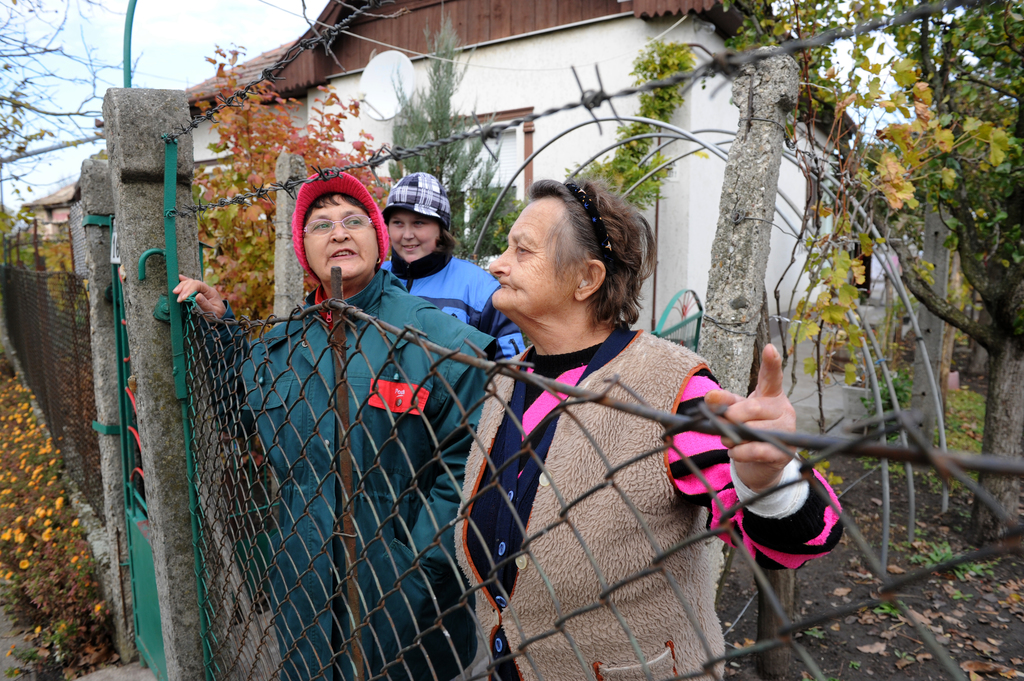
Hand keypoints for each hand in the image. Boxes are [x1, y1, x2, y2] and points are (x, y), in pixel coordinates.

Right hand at [172, 274, 225, 317]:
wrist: (219, 316)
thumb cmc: (217, 314)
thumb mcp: (213, 311)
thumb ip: (205, 304)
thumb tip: (197, 296)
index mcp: (210, 291)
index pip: (198, 285)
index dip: (189, 290)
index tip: (183, 298)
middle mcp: (205, 288)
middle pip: (192, 282)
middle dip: (184, 289)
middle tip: (178, 299)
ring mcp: (200, 289)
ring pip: (189, 283)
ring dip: (181, 286)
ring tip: (175, 292)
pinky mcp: (196, 292)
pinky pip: (189, 284)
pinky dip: (183, 281)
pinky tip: (178, 278)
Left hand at [704, 344, 795, 492]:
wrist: (764, 459)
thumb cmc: (750, 427)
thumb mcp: (736, 410)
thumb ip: (723, 402)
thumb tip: (709, 396)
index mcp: (771, 394)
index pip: (772, 377)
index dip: (771, 363)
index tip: (769, 348)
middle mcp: (783, 409)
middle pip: (754, 407)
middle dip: (732, 416)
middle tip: (723, 422)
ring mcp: (787, 430)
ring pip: (755, 430)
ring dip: (734, 436)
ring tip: (727, 439)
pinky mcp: (783, 451)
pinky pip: (758, 450)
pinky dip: (740, 452)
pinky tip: (735, 451)